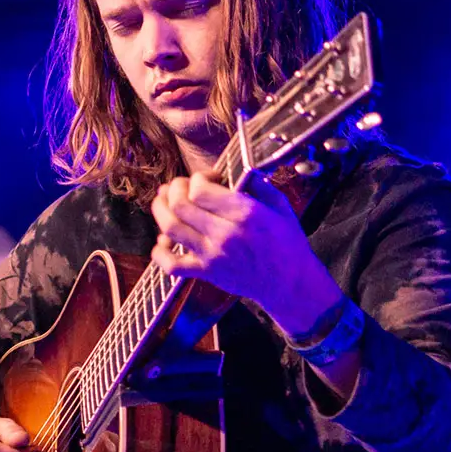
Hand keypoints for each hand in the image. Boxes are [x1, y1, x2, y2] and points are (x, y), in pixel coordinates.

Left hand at [149, 172, 341, 339]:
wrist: (290, 283)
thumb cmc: (287, 242)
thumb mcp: (280, 206)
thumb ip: (258, 185)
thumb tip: (237, 168)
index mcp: (244, 213)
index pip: (200, 189)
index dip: (196, 179)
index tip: (206, 179)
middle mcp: (225, 233)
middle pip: (180, 205)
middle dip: (174, 189)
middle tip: (179, 187)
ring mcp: (213, 255)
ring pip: (170, 228)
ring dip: (160, 211)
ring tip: (162, 201)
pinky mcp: (206, 273)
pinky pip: (171, 264)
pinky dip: (159, 252)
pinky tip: (162, 241)